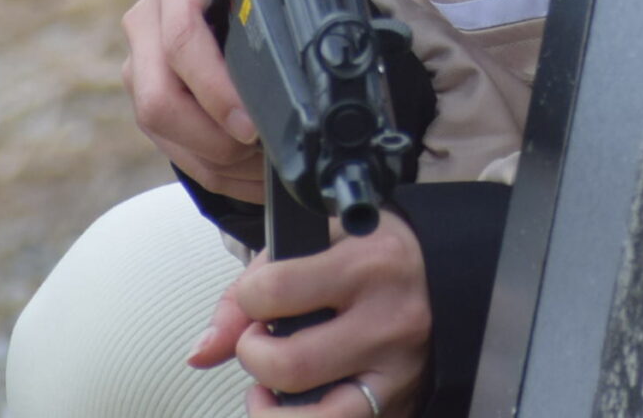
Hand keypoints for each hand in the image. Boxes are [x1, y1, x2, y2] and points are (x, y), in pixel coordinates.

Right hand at [122, 0, 265, 199]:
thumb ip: (265, 26)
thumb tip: (283, 95)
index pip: (181, 41)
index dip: (215, 90)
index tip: (251, 126)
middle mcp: (146, 22)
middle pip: (159, 99)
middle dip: (215, 138)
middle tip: (260, 150)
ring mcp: (138, 64)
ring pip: (162, 131)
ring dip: (219, 162)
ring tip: (265, 169)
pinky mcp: (142, 100)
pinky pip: (171, 150)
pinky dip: (216, 173)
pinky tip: (251, 177)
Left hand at [188, 213, 432, 416]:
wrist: (442, 275)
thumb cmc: (367, 254)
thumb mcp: (316, 242)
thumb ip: (249, 290)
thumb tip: (200, 354)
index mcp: (367, 263)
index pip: (273, 292)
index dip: (247, 300)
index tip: (258, 298)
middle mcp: (389, 320)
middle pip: (289, 364)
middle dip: (252, 357)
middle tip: (258, 341)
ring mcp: (399, 371)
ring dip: (270, 411)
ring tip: (267, 387)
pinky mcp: (401, 405)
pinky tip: (292, 406)